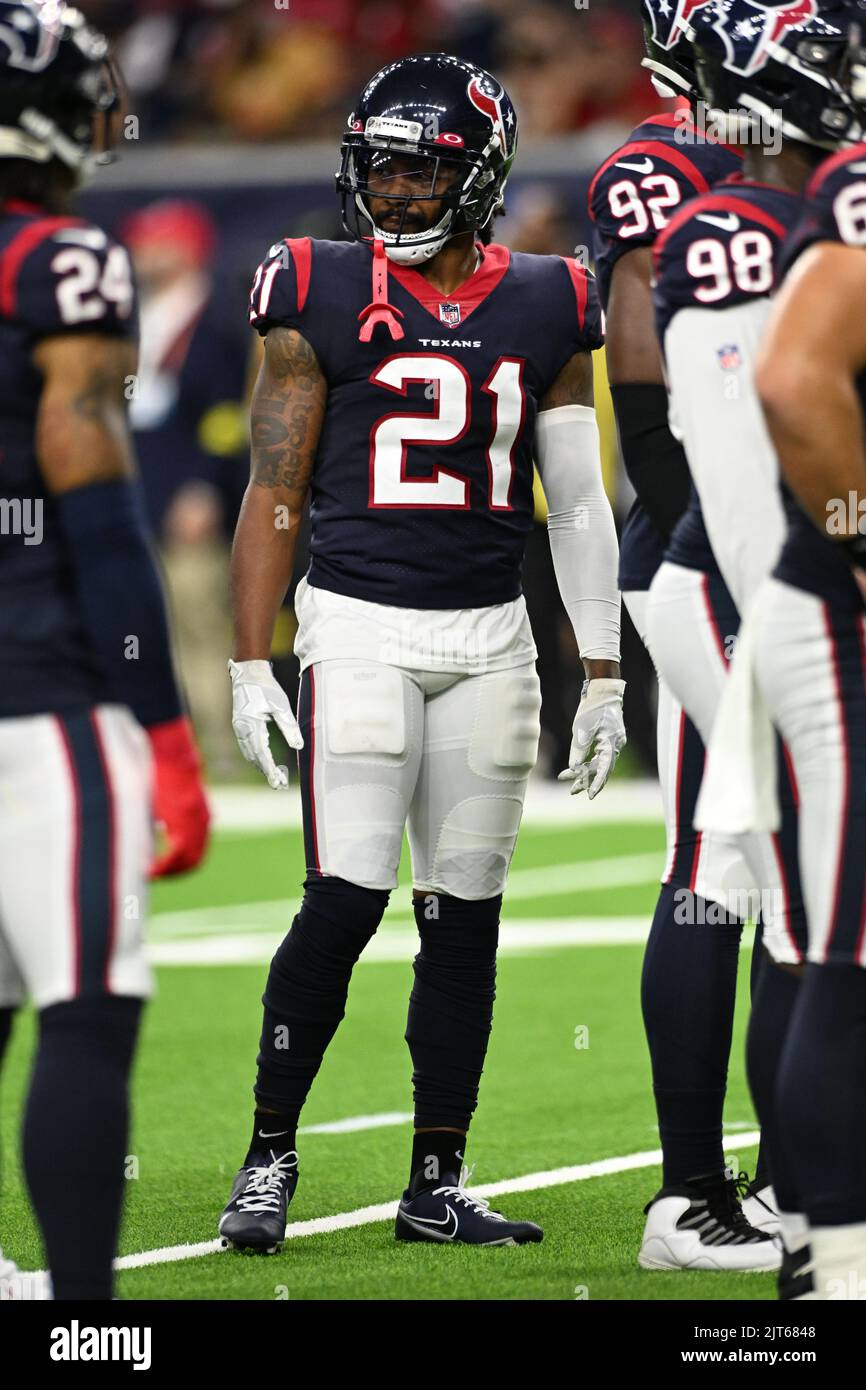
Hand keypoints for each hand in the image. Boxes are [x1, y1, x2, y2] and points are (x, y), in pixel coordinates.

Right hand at [147, 716, 209, 876]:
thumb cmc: (166, 771)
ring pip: (189, 861)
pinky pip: (178, 854)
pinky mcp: (185, 822)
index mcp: (201, 818)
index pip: (196, 850)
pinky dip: (165, 866)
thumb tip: (155, 826)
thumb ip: (169, 813)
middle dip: (174, 872)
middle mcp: (203, 823)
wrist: (172, 755)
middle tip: (155, 876)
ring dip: (169, 872)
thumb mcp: (169, 796)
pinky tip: (150, 870)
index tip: (162, 868)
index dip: (180, 864)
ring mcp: (196, 824)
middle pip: (195, 861)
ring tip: (151, 875)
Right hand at [228, 658, 302, 789]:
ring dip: (261, 766)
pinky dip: (256, 757)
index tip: (278, 781)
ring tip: (276, 778)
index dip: (269, 769)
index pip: (261, 753)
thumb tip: (299, 747)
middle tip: (280, 784)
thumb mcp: (281, 706)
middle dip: (267, 772)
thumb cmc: (266, 688)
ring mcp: (239, 728)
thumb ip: (289, 727)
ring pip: (249, 754)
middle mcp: (242, 729)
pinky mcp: (240, 726)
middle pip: (254, 757)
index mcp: (251, 724)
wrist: (248, 674)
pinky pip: (248, 747)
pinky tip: (265, 763)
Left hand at [559, 677, 625, 799]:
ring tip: (570, 782)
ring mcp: (614, 742)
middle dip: (587, 781)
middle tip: (572, 791)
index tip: (590, 796)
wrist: (603, 691)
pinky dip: (590, 762)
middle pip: (602, 769)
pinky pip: (600, 756)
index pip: (604, 769)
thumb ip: (578, 750)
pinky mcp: (609, 739)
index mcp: (611, 743)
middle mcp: (615, 745)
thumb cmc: (592, 708)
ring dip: (586, 772)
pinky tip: (579, 769)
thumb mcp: (581, 729)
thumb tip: (575, 769)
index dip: (597, 783)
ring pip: (600, 763)